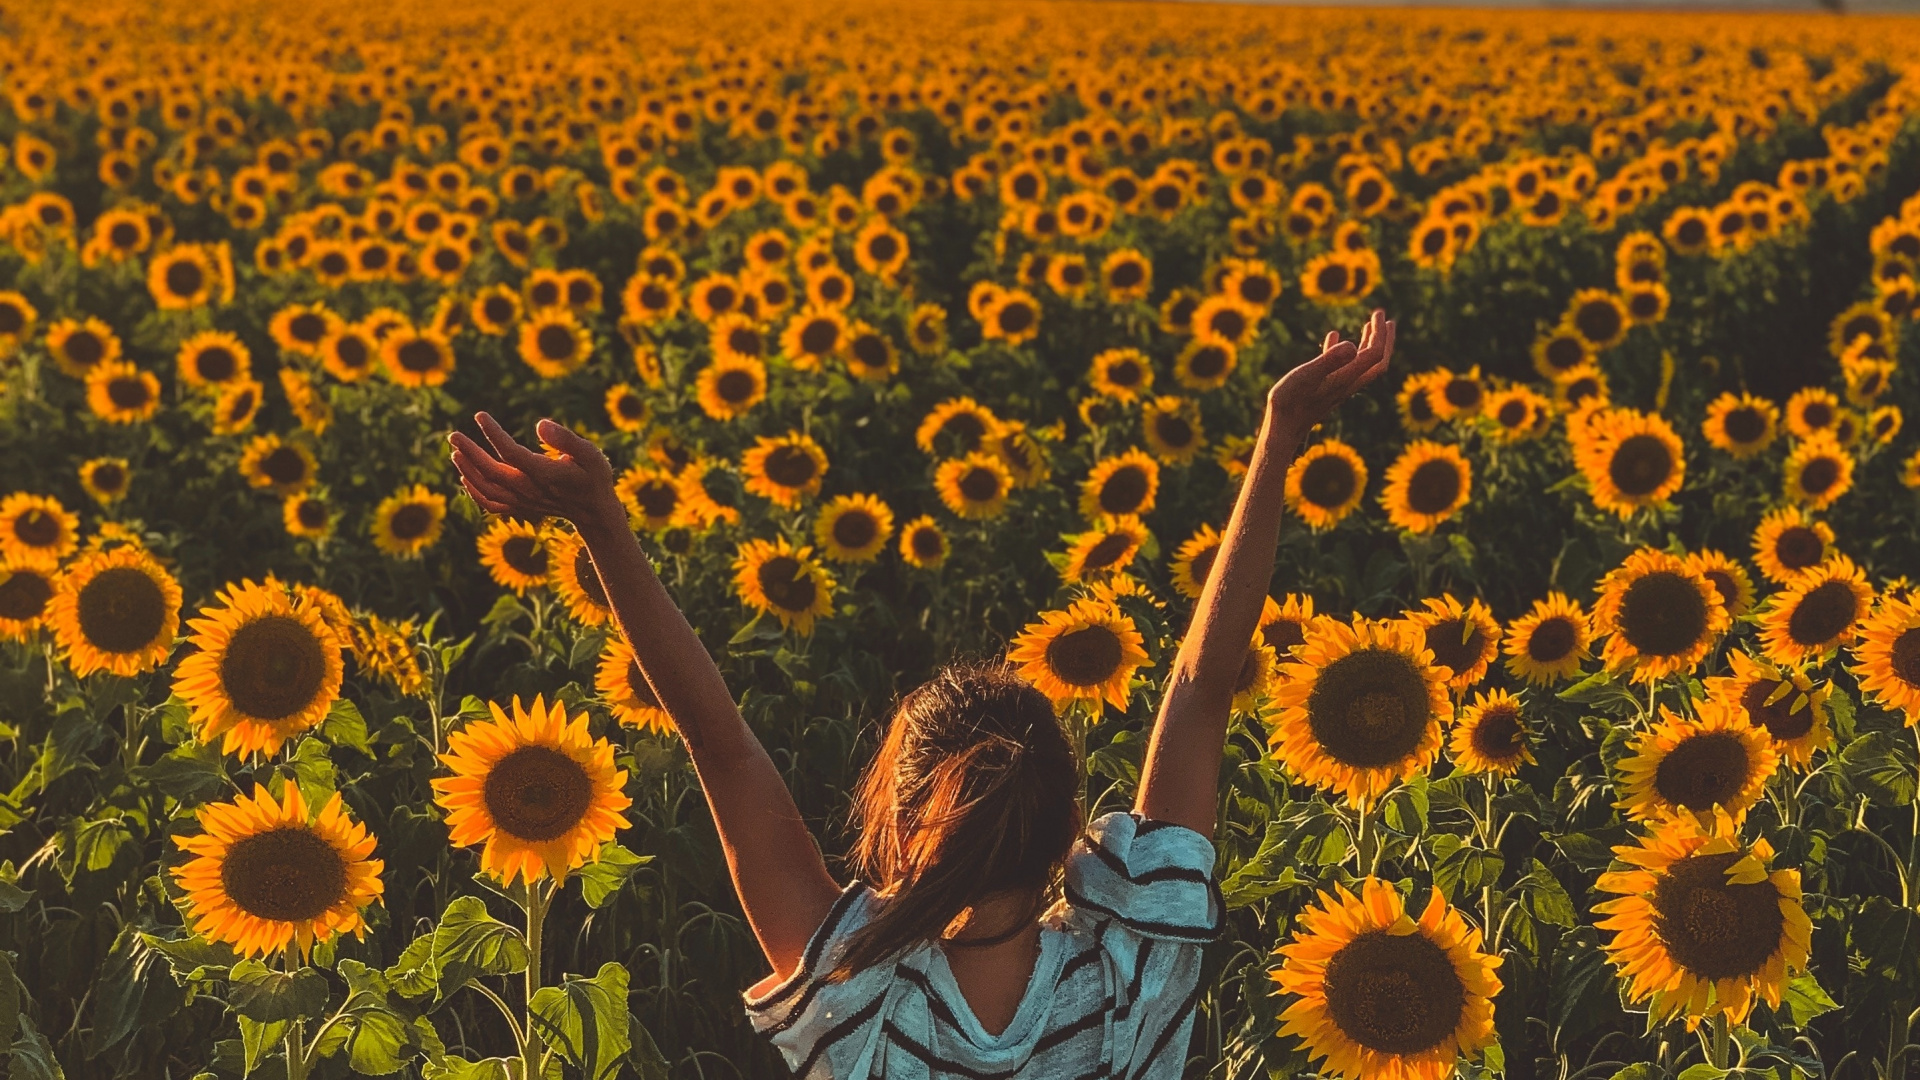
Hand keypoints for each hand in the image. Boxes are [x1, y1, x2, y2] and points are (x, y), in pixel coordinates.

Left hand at [447, 412, 621, 528]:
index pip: (512, 453)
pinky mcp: (521, 508)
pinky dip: (475, 492)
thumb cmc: (594, 477)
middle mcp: (531, 490)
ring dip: (468, 471)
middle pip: (492, 472)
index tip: (479, 416)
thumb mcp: (591, 454)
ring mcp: (524, 502)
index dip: (493, 434)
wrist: (594, 512)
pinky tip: (465, 477)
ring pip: (488, 490)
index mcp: (546, 474)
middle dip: (470, 453)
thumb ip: (567, 439)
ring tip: (455, 451)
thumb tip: (540, 424)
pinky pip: (492, 504)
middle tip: (454, 435)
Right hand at [1266, 308, 1393, 437]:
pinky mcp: (1326, 389)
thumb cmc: (1290, 402)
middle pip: (1376, 361)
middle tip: (1386, 319)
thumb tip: (1352, 345)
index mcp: (1346, 377)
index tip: (1377, 313)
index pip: (1374, 353)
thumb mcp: (1306, 376)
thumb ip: (1329, 361)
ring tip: (1368, 326)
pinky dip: (1342, 350)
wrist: (1282, 429)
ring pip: (1361, 364)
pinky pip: (1342, 366)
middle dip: (1384, 340)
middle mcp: (1347, 383)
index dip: (1379, 333)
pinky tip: (1333, 336)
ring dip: (1368, 344)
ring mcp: (1337, 386)